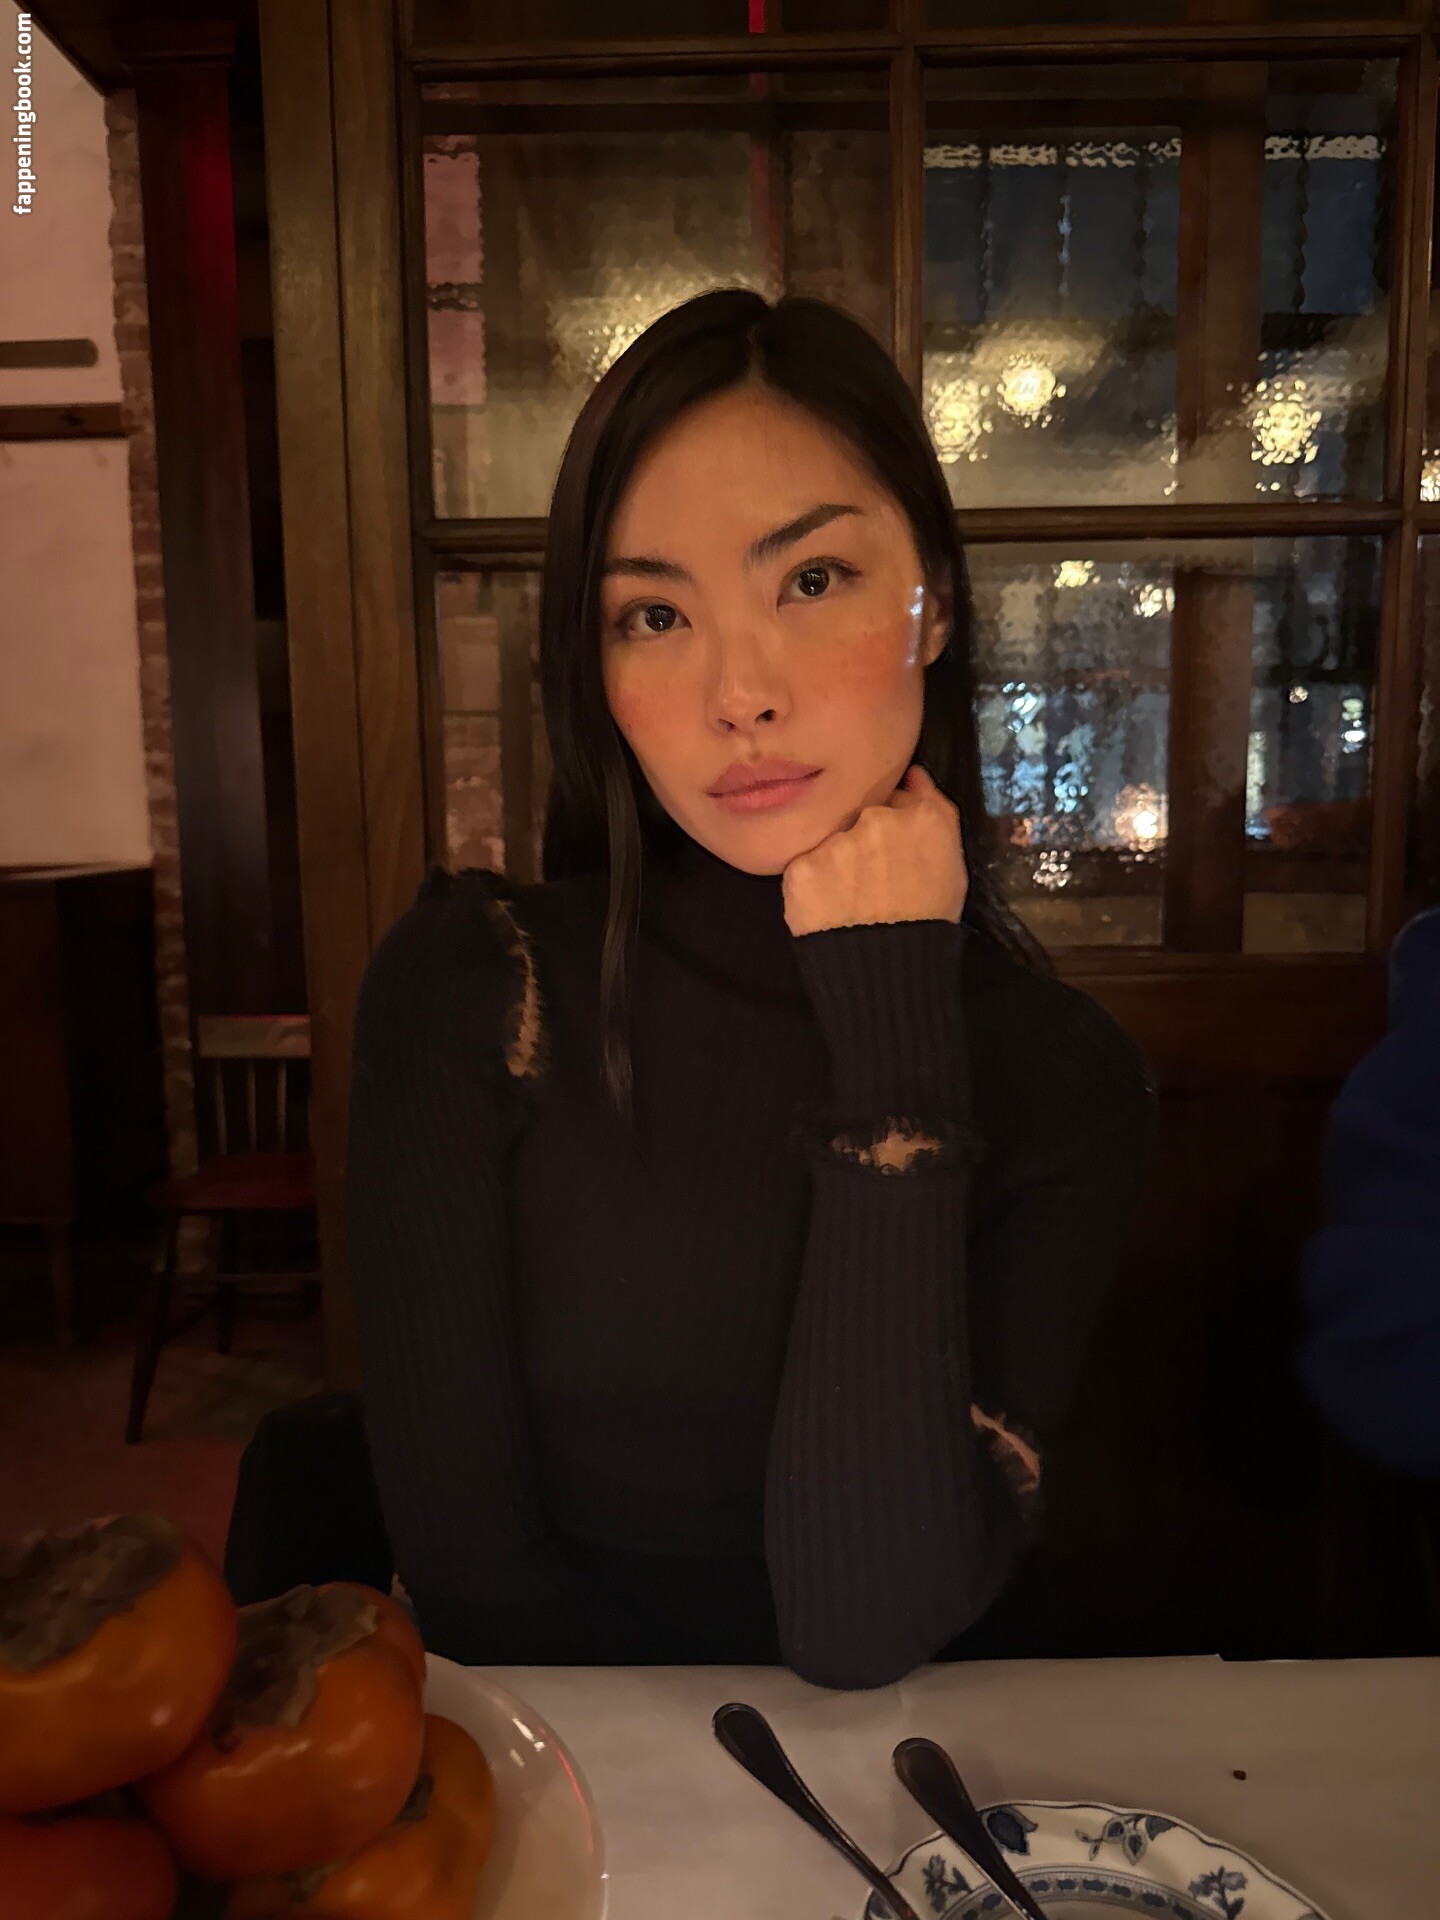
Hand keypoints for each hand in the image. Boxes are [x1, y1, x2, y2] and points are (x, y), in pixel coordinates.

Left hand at [781, 763, 968, 936]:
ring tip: (849, 896)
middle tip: (871, 875)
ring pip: (831, 838)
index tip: (894, 844)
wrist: (887, 974)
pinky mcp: (801, 867)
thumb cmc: (930, 921)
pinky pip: (806, 865)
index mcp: (924, 817)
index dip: (897, 820)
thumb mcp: (953, 866)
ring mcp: (836, 842)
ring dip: (837, 858)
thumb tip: (913, 775)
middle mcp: (877, 819)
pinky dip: (813, 882)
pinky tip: (828, 906)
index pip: (901, 796)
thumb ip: (935, 812)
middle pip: (863, 814)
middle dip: (865, 835)